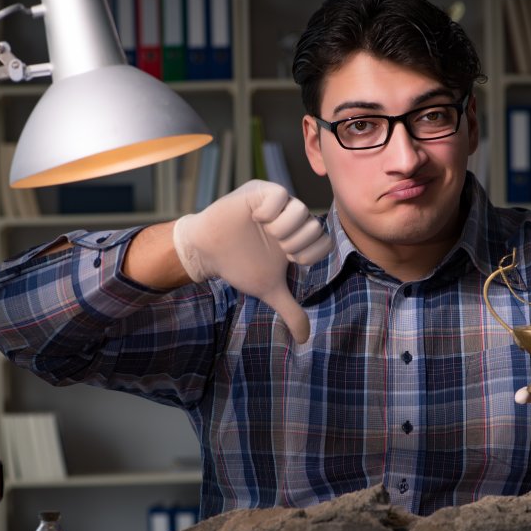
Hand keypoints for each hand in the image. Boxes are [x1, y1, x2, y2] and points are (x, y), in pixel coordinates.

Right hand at [173, 180, 332, 342]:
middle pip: (315, 227)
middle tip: (276, 248)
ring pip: (300, 210)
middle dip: (295, 245)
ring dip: (283, 230)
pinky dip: (270, 211)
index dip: (309, 255)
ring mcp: (276, 202)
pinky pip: (279, 194)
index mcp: (297, 236)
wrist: (207, 251)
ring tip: (266, 233)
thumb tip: (304, 339)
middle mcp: (290, 217)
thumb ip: (289, 310)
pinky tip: (256, 218)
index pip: (324, 242)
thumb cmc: (238, 265)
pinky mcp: (258, 191)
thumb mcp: (268, 289)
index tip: (287, 261)